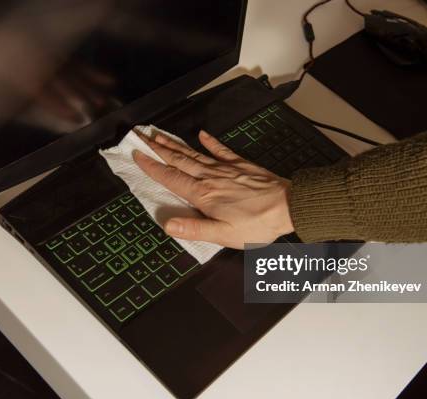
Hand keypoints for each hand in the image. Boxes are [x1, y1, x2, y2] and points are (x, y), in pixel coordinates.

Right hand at [132, 130, 293, 248]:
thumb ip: (194, 229)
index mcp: (203, 195)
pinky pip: (221, 151)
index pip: (171, 178)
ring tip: (159, 135)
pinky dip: (210, 143)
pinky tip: (202, 135)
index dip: (152, 167)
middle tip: (140, 137)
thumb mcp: (223, 234)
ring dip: (175, 144)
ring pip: (194, 154)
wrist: (289, 206)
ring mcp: (226, 169)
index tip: (137, 156)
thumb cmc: (258, 224)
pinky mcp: (241, 166)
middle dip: (157, 148)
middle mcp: (211, 178)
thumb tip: (168, 225)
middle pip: (178, 160)